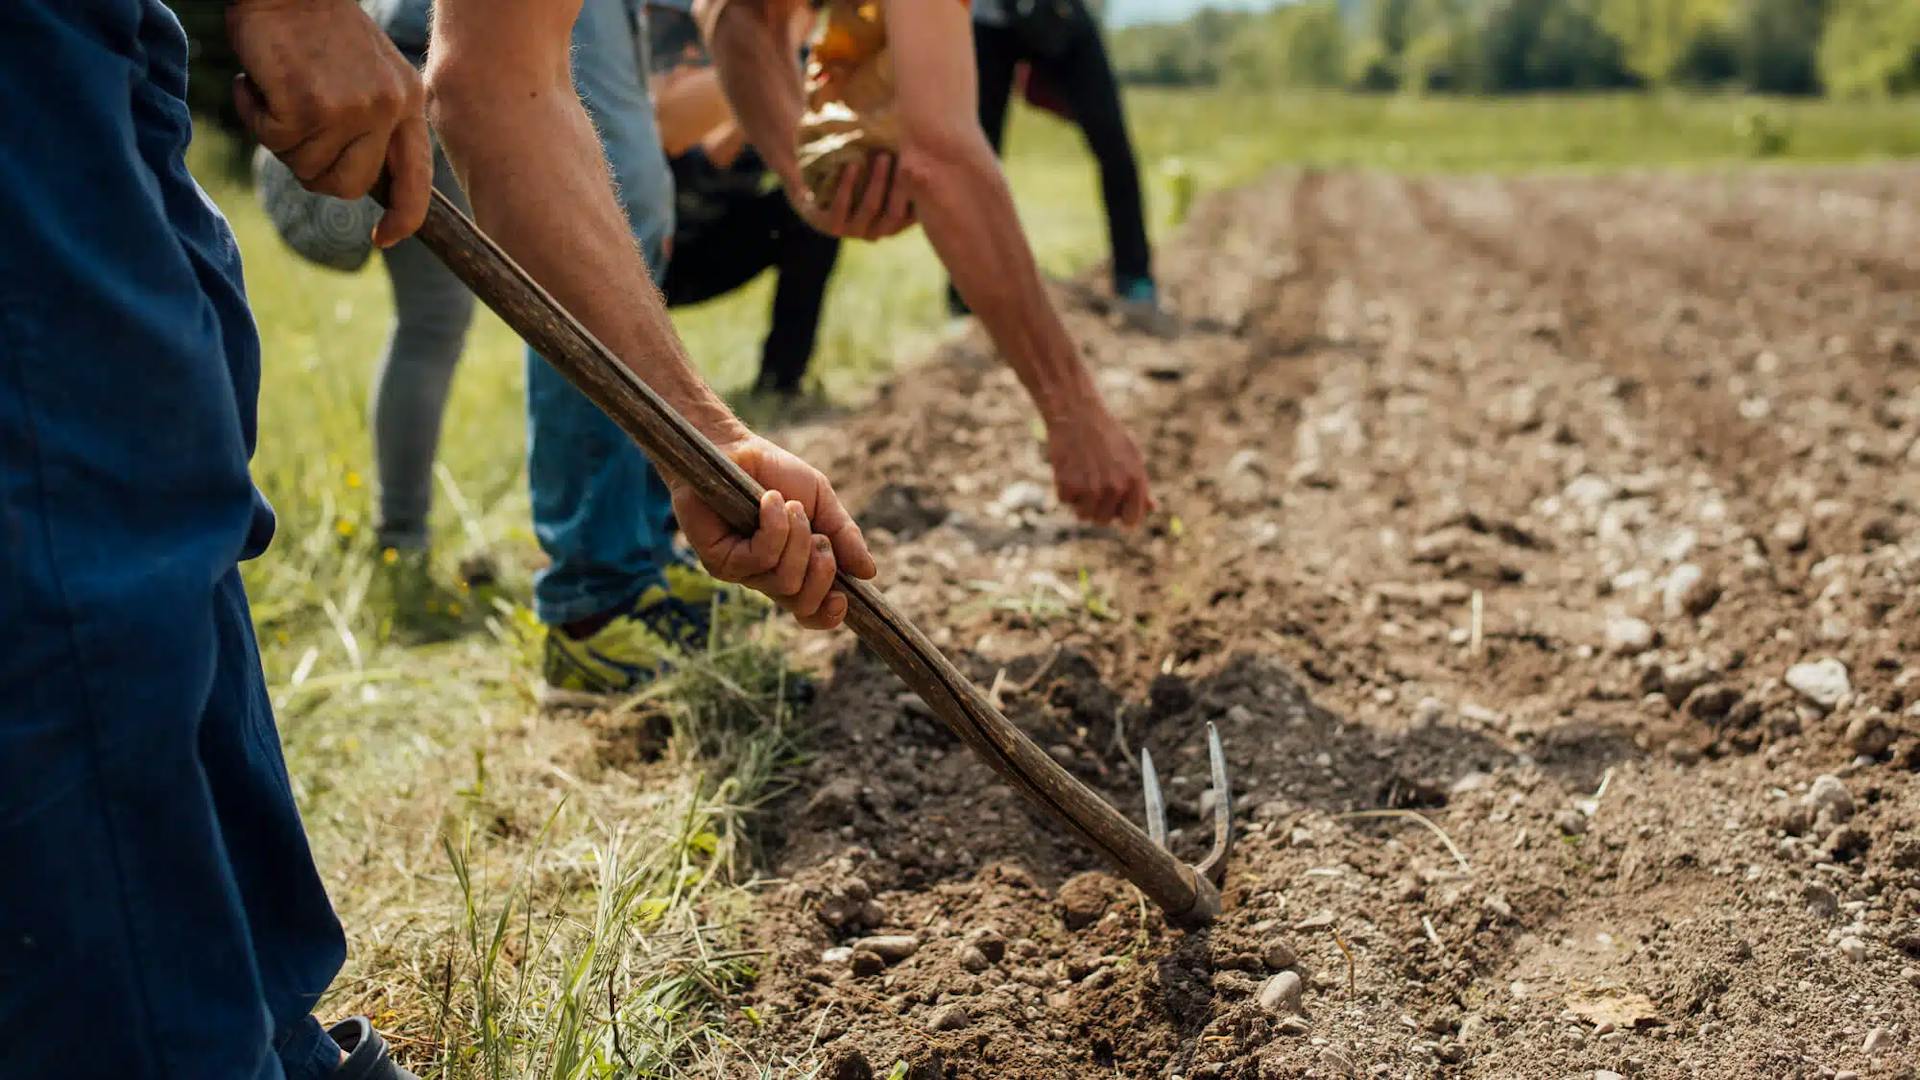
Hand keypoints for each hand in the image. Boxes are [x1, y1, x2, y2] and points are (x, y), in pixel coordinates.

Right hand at [227, 0, 429, 245]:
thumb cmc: (316, 28)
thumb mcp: (367, 74)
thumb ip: (370, 124)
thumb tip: (354, 182)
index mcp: (408, 103)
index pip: (415, 178)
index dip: (403, 216)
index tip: (383, 238)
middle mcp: (388, 110)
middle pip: (349, 187)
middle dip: (314, 171)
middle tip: (291, 131)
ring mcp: (351, 110)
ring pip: (305, 167)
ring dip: (278, 137)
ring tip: (276, 91)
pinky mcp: (309, 106)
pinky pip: (272, 140)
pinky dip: (253, 115)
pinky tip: (255, 81)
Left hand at [670, 434, 876, 629]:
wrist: (734, 447)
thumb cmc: (774, 473)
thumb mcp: (821, 501)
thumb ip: (844, 536)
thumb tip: (869, 572)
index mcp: (793, 568)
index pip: (810, 611)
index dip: (828, 614)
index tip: (845, 599)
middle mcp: (766, 576)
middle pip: (802, 604)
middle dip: (822, 572)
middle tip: (820, 538)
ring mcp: (741, 571)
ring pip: (785, 581)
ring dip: (798, 539)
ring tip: (790, 505)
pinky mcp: (720, 560)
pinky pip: (761, 558)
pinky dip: (774, 527)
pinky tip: (769, 501)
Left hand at [787, 151, 915, 240]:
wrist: (816, 184)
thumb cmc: (860, 173)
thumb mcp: (886, 169)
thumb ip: (907, 166)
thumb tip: (934, 150)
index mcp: (894, 223)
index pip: (914, 213)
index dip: (921, 192)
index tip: (927, 165)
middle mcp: (877, 232)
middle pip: (895, 211)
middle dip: (901, 182)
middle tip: (905, 153)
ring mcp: (853, 231)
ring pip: (870, 208)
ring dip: (877, 180)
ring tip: (881, 155)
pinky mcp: (830, 225)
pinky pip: (841, 207)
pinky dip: (847, 185)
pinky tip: (852, 165)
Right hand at [1044, 405, 1154, 526]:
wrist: (1077, 413)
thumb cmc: (1106, 434)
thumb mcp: (1131, 455)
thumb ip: (1140, 485)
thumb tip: (1152, 508)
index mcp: (1135, 481)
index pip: (1132, 520)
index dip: (1121, 516)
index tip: (1113, 509)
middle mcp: (1115, 488)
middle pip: (1102, 520)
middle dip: (1096, 508)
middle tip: (1091, 484)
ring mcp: (1091, 488)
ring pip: (1082, 515)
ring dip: (1078, 501)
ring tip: (1080, 475)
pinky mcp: (1068, 485)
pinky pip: (1064, 501)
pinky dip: (1063, 488)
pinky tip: (1068, 468)